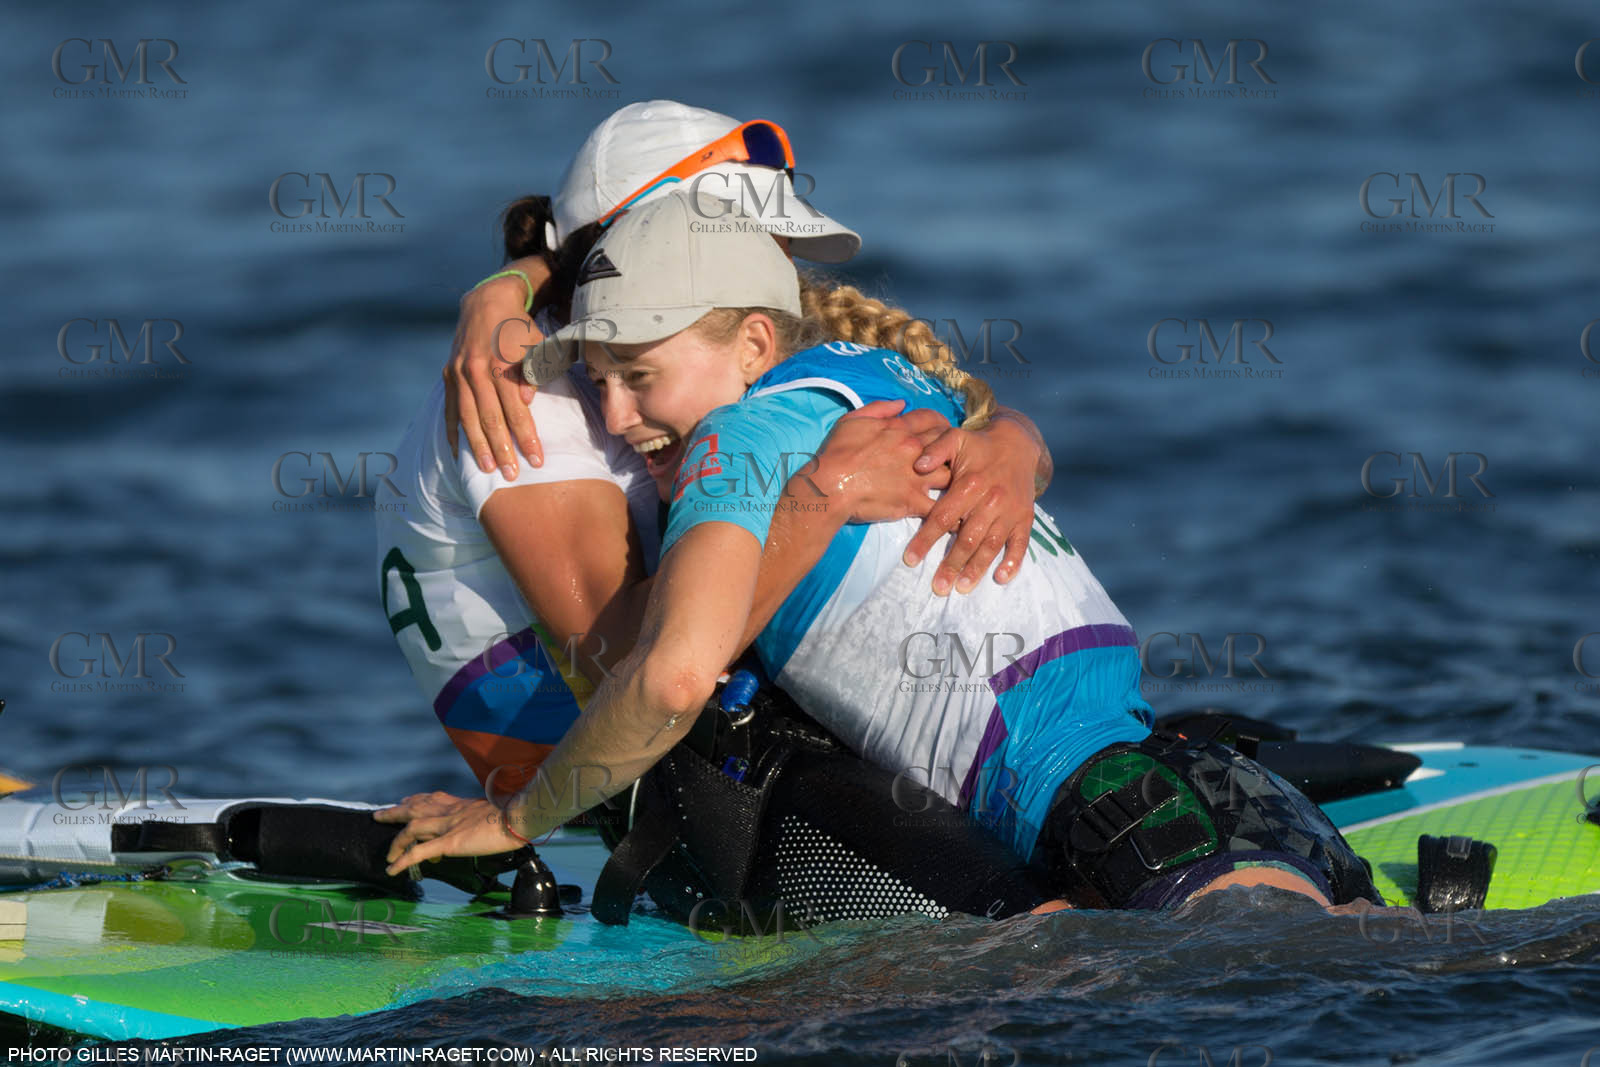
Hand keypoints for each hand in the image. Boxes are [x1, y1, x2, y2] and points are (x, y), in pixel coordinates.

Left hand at [374, 793, 522, 875]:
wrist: (519, 817)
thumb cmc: (515, 816)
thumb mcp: (494, 813)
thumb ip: (481, 820)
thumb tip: (479, 831)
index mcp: (462, 804)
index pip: (433, 799)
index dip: (417, 800)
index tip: (406, 802)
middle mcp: (451, 811)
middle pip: (415, 807)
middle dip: (395, 812)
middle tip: (380, 816)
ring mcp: (448, 825)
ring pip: (412, 828)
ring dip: (396, 841)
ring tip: (387, 854)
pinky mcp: (449, 842)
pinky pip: (420, 851)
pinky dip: (403, 860)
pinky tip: (392, 869)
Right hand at [443, 260, 552, 478]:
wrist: (487, 301)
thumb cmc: (519, 327)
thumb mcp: (536, 343)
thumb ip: (534, 372)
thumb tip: (527, 402)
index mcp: (500, 363)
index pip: (516, 410)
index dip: (527, 436)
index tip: (537, 459)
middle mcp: (475, 370)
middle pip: (490, 418)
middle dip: (502, 449)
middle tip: (513, 475)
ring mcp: (458, 373)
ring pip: (468, 418)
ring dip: (478, 446)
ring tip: (487, 470)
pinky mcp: (449, 375)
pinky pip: (451, 409)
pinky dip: (453, 432)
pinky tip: (457, 453)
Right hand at [802, 400, 950, 523]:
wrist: (829, 486)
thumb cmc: (836, 452)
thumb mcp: (853, 420)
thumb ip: (880, 408)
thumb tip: (902, 403)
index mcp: (900, 429)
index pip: (932, 419)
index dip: (940, 424)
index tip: (941, 432)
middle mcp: (913, 450)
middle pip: (947, 445)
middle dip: (951, 450)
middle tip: (951, 458)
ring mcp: (916, 477)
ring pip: (949, 474)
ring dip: (951, 478)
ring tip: (952, 484)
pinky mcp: (912, 502)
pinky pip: (939, 507)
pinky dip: (946, 511)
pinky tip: (952, 515)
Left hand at [903, 417, 1039, 594]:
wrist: (1018, 443)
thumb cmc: (978, 445)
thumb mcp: (955, 438)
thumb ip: (935, 449)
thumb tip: (917, 465)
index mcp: (970, 484)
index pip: (943, 517)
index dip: (925, 539)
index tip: (910, 560)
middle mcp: (991, 500)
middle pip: (967, 538)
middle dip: (952, 564)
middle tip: (938, 587)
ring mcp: (1010, 511)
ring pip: (991, 544)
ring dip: (977, 568)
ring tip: (962, 588)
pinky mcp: (1024, 517)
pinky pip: (1021, 543)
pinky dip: (1013, 561)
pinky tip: (1001, 578)